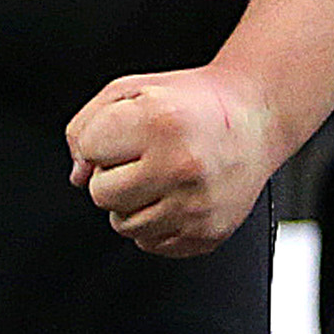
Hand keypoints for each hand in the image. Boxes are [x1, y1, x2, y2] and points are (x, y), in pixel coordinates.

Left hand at [66, 63, 288, 256]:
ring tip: (159, 176)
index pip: (90, 150)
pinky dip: (154, 223)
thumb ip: (87, 125)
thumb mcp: (131, 90)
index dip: (100, 141)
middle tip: (142, 157)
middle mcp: (180, 166)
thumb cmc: (191, 102)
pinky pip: (151, 243)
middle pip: (101, 194)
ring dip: (131, 203)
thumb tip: (78, 175)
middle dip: (112, 175)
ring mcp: (196, 206)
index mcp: (159, 122)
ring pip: (123, 225)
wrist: (255, 117)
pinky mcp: (207, 234)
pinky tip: (174, 195)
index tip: (124, 132)